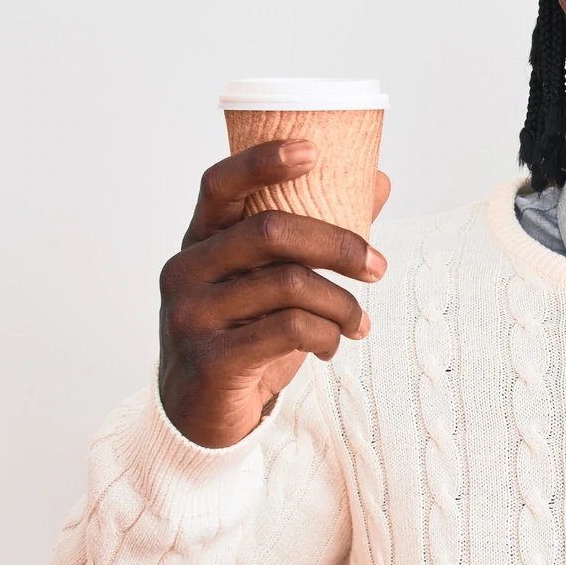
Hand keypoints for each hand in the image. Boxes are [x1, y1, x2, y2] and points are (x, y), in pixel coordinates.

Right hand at [156, 140, 392, 447]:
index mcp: (201, 240)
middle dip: (339, 245)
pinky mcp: (209, 358)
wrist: (202, 414)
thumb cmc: (246, 333)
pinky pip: (289, 330)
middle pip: (271, 230)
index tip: (314, 150)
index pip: (220, 185)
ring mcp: (191, 314)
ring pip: (289, 284)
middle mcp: (186, 269)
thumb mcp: (276, 280)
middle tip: (378, 267)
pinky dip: (327, 336)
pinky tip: (333, 346)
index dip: (263, 161)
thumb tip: (380, 180)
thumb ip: (320, 230)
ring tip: (359, 323)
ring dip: (342, 303)